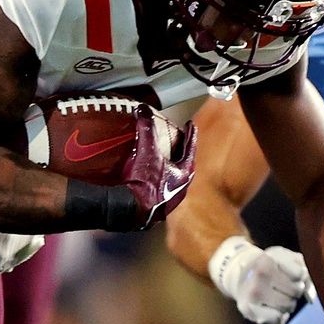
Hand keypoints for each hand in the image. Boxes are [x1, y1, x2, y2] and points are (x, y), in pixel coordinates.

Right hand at [119, 114, 196, 230]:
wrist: (132, 213)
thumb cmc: (145, 184)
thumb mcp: (146, 151)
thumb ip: (146, 129)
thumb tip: (143, 110)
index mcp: (184, 171)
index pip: (190, 147)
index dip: (189, 134)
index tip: (190, 124)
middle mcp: (180, 187)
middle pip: (183, 164)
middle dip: (178, 152)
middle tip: (174, 142)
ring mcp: (169, 199)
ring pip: (171, 179)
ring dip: (166, 169)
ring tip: (158, 160)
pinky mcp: (155, 209)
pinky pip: (159, 190)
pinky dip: (155, 181)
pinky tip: (145, 180)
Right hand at [208, 235, 315, 323]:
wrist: (238, 274)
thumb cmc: (269, 266)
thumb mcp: (284, 257)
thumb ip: (303, 268)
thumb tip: (311, 294)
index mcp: (268, 260)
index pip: (301, 274)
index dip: (299, 275)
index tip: (291, 273)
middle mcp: (259, 276)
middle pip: (297, 291)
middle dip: (294, 290)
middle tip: (283, 286)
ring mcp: (254, 294)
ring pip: (289, 306)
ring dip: (288, 303)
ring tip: (277, 296)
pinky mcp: (249, 310)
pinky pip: (278, 319)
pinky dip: (281, 316)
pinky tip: (273, 308)